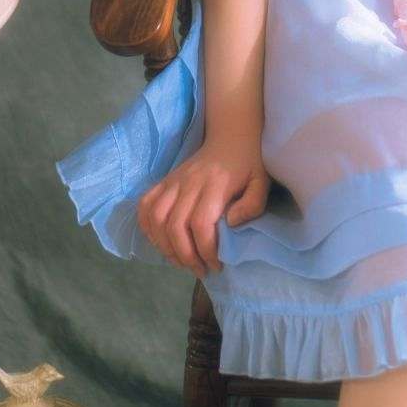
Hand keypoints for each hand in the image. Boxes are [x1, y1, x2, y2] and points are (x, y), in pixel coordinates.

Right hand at [137, 133, 269, 275]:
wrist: (231, 136)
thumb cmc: (249, 164)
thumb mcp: (261, 183)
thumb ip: (252, 205)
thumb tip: (231, 223)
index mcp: (214, 186)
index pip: (200, 224)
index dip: (205, 250)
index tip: (216, 265)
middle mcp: (189, 183)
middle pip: (175, 225)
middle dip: (185, 256)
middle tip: (200, 270)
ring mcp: (174, 181)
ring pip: (157, 218)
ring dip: (165, 246)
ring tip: (181, 261)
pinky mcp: (164, 180)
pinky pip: (145, 205)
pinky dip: (147, 227)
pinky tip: (161, 242)